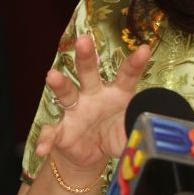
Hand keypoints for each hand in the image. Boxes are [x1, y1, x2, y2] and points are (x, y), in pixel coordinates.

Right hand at [36, 34, 151, 174]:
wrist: (92, 154)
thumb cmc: (115, 135)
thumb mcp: (130, 135)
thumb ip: (139, 134)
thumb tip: (150, 140)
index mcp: (117, 94)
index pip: (127, 76)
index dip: (135, 63)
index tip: (144, 49)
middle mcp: (94, 96)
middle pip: (89, 72)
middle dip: (86, 56)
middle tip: (84, 40)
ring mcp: (75, 111)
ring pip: (67, 92)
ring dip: (59, 83)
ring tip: (52, 76)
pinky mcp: (61, 131)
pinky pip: (51, 133)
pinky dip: (46, 139)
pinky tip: (43, 147)